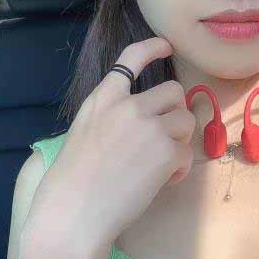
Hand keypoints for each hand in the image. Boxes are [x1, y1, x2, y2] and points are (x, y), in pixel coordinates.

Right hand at [28, 37, 195, 255]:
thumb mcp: (84, 133)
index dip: (153, 47)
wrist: (74, 213)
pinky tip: (162, 182)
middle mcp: (128, 106)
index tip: (167, 46)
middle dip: (175, 112)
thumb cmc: (71, 182)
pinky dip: (179, 169)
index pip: (131, 57)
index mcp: (103, 99)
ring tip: (162, 164)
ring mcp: (150, 127)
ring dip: (180, 140)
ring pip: (186, 120)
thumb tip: (143, 119)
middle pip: (173, 91)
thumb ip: (112, 118)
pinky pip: (187, 152)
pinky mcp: (167, 152)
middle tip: (164, 137)